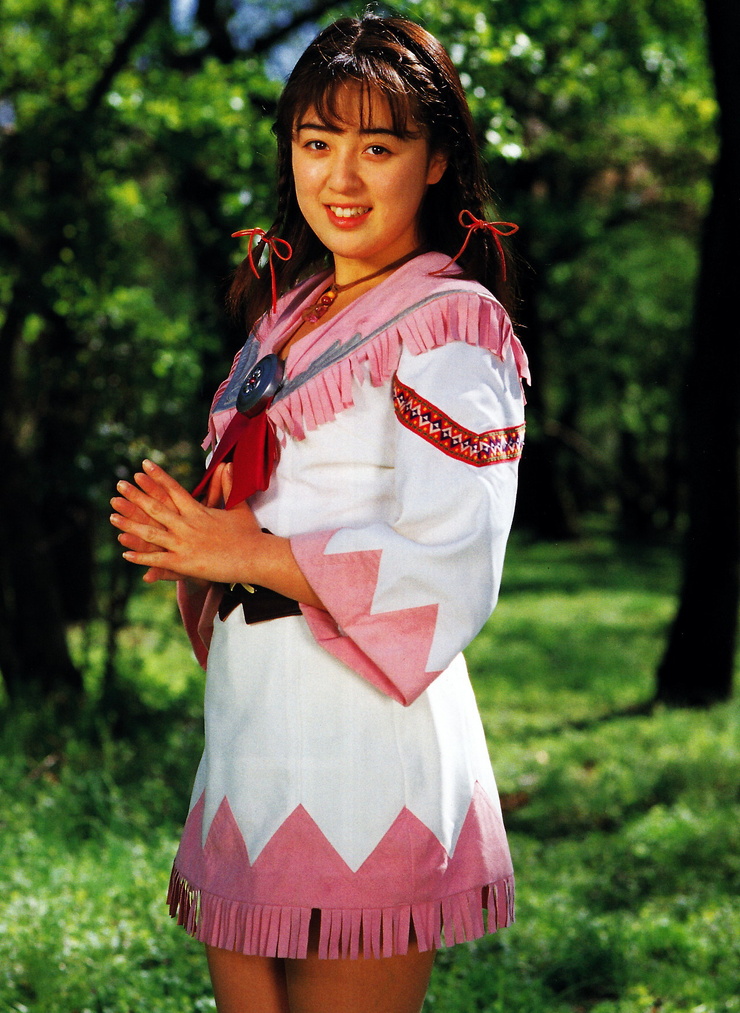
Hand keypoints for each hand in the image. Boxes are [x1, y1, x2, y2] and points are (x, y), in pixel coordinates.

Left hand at [110, 459, 266, 585]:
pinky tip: (124, 552)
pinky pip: (157, 559)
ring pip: (151, 532)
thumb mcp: (238, 507)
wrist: (256, 557)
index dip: (157, 477)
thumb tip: (227, 465)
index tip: (143, 465)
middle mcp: (188, 524)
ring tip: (112, 515)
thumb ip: (228, 487)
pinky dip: (140, 556)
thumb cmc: (249, 534)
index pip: (173, 490)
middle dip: (136, 495)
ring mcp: (184, 544)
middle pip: (156, 507)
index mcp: (199, 511)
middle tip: (119, 484)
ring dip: (130, 524)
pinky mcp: (185, 563)